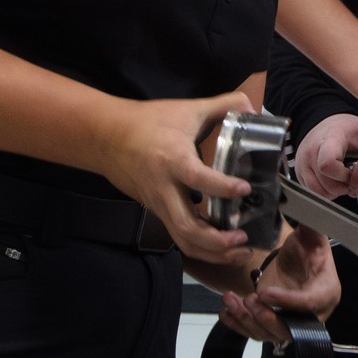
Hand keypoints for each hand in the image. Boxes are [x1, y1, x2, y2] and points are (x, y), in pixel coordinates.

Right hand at [98, 90, 255, 264]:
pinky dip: (201, 246)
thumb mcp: (187, 109)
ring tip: (240, 251)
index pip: (197, 178)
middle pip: (187, 227)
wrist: (106, 137)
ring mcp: (159, 204)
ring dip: (212, 251)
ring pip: (182, 239)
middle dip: (217, 240)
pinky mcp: (157, 211)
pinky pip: (178, 236)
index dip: (222, 186)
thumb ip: (222, 105)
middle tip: (243, 238)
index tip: (244, 189)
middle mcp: (165, 189)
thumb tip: (251, 107)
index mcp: (173, 160)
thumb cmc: (148, 122)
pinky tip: (222, 246)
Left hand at [220, 225, 339, 342]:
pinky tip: (226, 312)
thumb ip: (311, 227)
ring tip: (229, 299)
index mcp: (326, 293)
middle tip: (249, 298)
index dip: (288, 302)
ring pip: (268, 333)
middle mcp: (311, 315)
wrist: (299, 265)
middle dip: (265, 317)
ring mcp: (291, 324)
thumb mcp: (312, 238)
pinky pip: (255, 333)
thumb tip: (308, 206)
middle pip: (289, 328)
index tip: (265, 293)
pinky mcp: (273, 326)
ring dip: (246, 319)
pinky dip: (238, 326)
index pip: (309, 304)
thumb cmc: (308, 251)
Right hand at [296, 114, 357, 197]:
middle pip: (325, 183)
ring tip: (344, 181)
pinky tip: (334, 182)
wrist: (328, 125)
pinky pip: (312, 191)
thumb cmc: (348, 130)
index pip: (328, 164)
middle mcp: (312, 150)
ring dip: (334, 192)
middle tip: (353, 181)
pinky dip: (325, 192)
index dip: (344, 177)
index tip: (354, 174)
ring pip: (317, 191)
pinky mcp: (300, 172)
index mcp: (330, 138)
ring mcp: (303, 162)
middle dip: (343, 188)